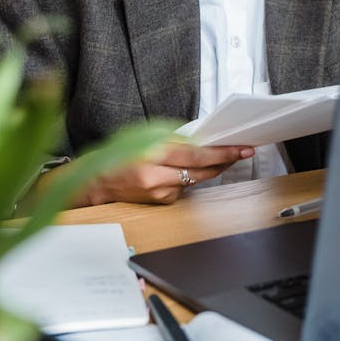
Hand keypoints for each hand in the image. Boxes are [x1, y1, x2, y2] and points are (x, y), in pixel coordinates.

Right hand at [75, 143, 254, 205]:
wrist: (97, 181)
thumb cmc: (119, 154)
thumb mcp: (144, 138)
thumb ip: (172, 141)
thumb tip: (202, 141)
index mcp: (153, 154)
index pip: (196, 155)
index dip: (222, 153)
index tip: (241, 148)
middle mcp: (157, 176)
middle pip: (201, 171)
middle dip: (224, 161)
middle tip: (242, 152)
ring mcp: (159, 192)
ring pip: (194, 179)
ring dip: (207, 169)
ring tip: (219, 157)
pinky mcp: (161, 202)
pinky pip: (182, 188)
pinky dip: (186, 179)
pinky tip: (179, 172)